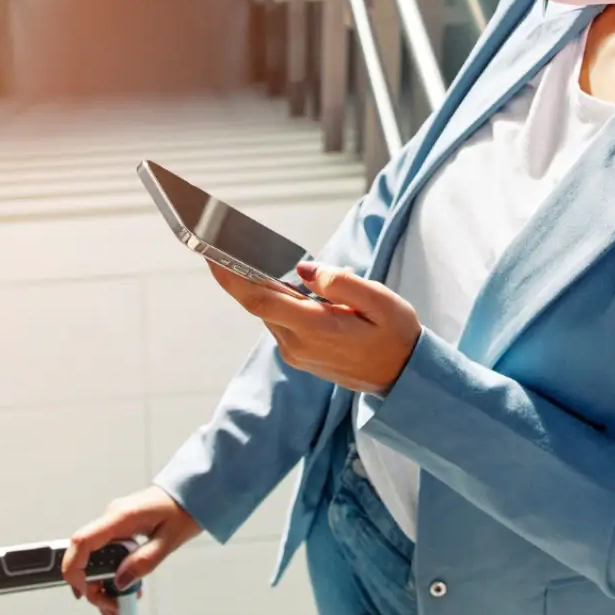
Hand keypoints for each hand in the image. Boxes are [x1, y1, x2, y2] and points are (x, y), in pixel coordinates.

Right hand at [63, 486, 200, 614]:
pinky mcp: (118, 525)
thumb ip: (144, 561)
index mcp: (122, 516)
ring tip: (119, 598)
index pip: (82, 541)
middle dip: (91, 582)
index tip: (82, 590)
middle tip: (111, 603)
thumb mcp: (169, 540)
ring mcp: (113, 520)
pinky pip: (103, 550)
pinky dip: (107, 569)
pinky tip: (121, 582)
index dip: (74, 568)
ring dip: (100, 579)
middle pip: (84, 553)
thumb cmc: (184, 509)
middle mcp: (112, 516)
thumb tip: (121, 580)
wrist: (192, 492)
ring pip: (92, 554)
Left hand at [208, 262, 420, 394]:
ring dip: (261, 284)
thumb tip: (304, 268)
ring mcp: (295, 352)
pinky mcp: (298, 353)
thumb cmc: (396, 336)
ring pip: (268, 309)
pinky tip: (283, 280)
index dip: (231, 276)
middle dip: (239, 272)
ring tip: (257, 254)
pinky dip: (276, 297)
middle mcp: (297, 344)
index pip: (260, 298)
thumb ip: (342, 283)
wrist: (403, 376)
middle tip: (225, 239)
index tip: (210, 252)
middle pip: (258, 301)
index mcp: (316, 328)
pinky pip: (279, 318)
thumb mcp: (382, 302)